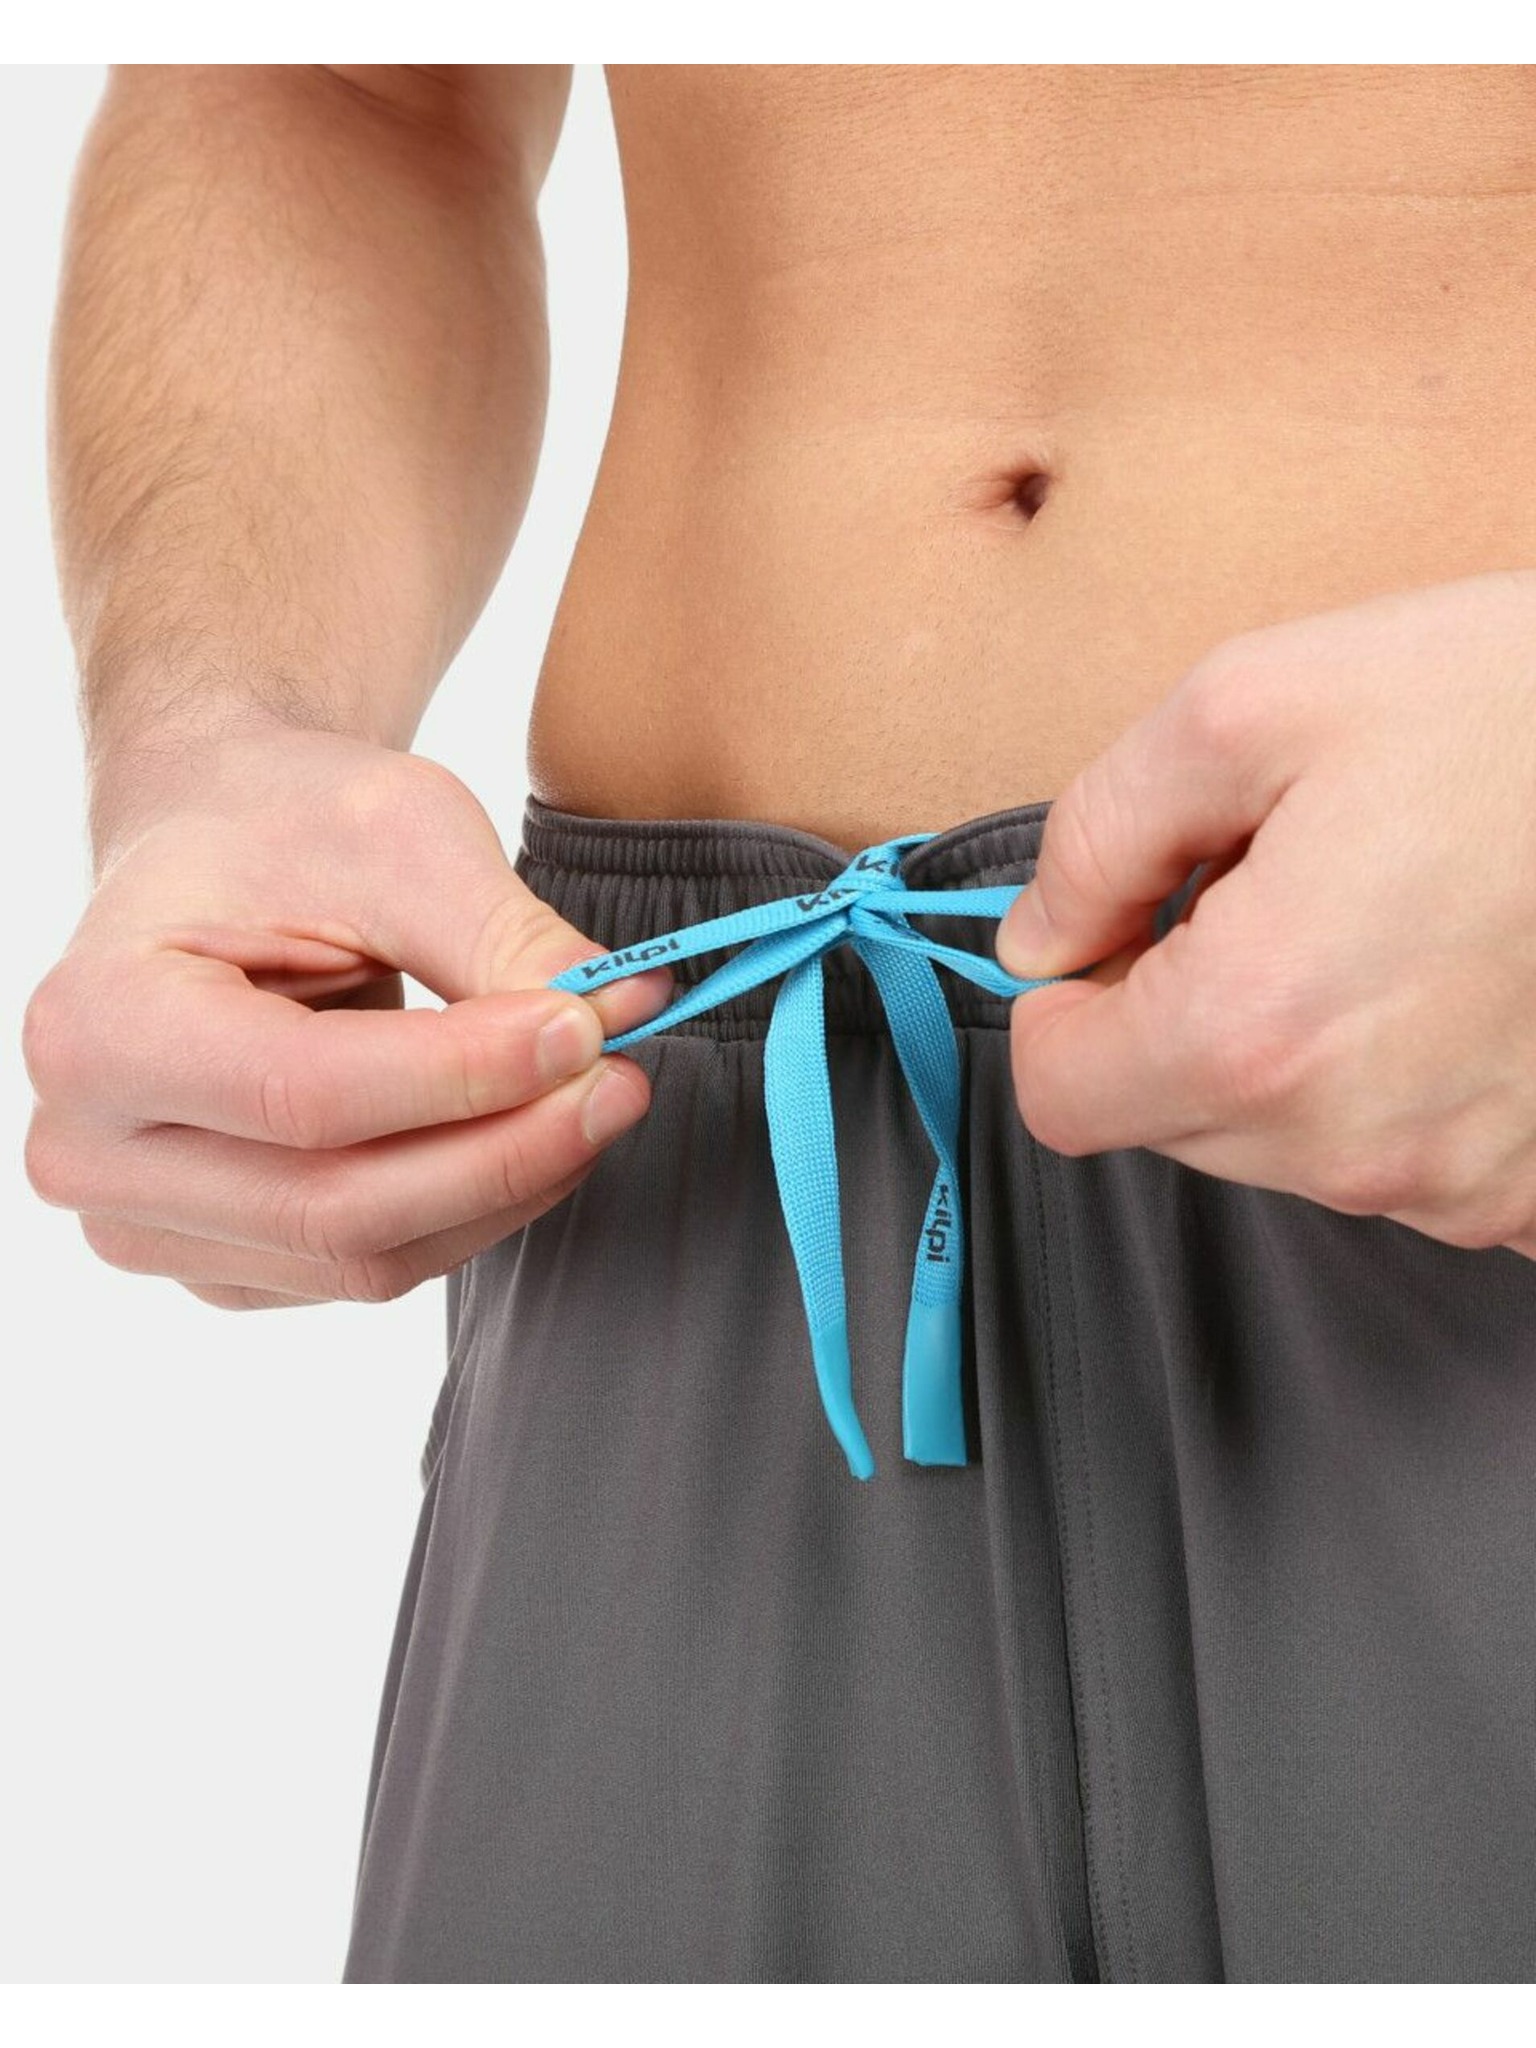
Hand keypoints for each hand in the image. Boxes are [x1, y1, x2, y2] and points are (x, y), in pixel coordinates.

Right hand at [23, 726, 668, 1306]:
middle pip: (338, 1206)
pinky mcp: (221, 1263)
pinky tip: (528, 1135)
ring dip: (508, 1187)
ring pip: (367, 1257)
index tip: (591, 1030)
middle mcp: (90, 1148)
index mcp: (96, 1023)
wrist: (222, 843)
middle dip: (510, 1149)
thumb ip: (504, 938)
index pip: (307, 1094)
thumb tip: (622, 1018)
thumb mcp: (400, 833)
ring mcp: (146, 1224)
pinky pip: (369, 1269)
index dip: (467, 1078)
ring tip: (598, 1097)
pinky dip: (471, 1210)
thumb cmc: (292, 822)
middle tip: (625, 1080)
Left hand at [997, 572, 1535, 1257]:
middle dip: (1183, 1015)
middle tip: (1277, 892)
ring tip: (1386, 922)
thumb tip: (1034, 936)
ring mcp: (1461, 1188)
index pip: (1061, 1097)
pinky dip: (1396, 1090)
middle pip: (1169, 1123)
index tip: (1115, 938)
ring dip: (1293, 1050)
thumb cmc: (1510, 706)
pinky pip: (1405, 1166)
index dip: (1064, 1008)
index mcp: (1255, 1029)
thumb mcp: (1254, 704)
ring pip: (1284, 1147)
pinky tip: (1455, 990)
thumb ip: (1099, 832)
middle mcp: (1354, 1146)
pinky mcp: (1535, 1196)